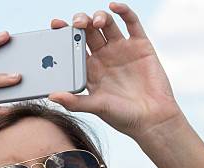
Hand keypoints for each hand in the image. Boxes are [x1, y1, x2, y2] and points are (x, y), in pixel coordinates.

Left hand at [48, 2, 183, 139]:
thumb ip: (75, 102)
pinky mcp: (140, 45)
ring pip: (107, 24)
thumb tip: (52, 96)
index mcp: (90, 69)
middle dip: (80, 23)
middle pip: (88, 31)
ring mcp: (122, 49)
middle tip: (76, 23)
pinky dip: (124, 11)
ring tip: (95, 22)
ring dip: (98, 17)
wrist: (152, 119)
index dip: (64, 33)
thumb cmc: (123, 117)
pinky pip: (132, 23)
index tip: (55, 25)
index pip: (73, 46)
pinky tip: (114, 6)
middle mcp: (104, 56)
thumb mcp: (97, 108)